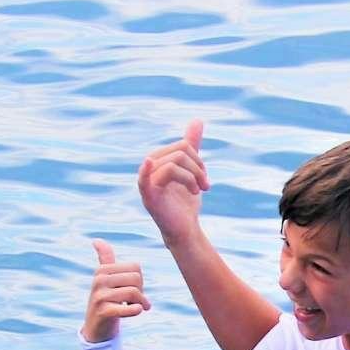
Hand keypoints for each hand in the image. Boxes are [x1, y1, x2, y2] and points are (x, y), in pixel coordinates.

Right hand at [82, 239, 149, 341]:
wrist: (96, 327)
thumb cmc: (106, 300)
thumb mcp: (106, 278)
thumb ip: (105, 259)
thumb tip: (96, 240)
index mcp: (102, 270)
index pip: (135, 267)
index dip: (139, 280)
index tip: (132, 290)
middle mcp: (99, 280)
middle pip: (136, 279)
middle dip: (141, 292)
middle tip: (136, 301)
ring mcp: (100, 296)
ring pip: (134, 293)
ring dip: (140, 303)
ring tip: (136, 308)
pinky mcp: (103, 311)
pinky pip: (128, 308)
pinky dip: (136, 310)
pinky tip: (136, 311)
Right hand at [137, 119, 210, 247]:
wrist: (184, 229)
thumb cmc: (185, 201)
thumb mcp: (191, 170)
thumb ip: (191, 146)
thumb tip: (197, 120)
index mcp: (159, 159)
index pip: (183, 146)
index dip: (198, 160)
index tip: (205, 179)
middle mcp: (150, 167)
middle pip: (180, 153)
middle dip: (198, 169)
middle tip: (205, 187)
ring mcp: (148, 182)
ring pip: (174, 164)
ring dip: (193, 179)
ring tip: (199, 192)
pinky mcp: (149, 197)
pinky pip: (144, 178)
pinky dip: (146, 169)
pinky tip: (148, 163)